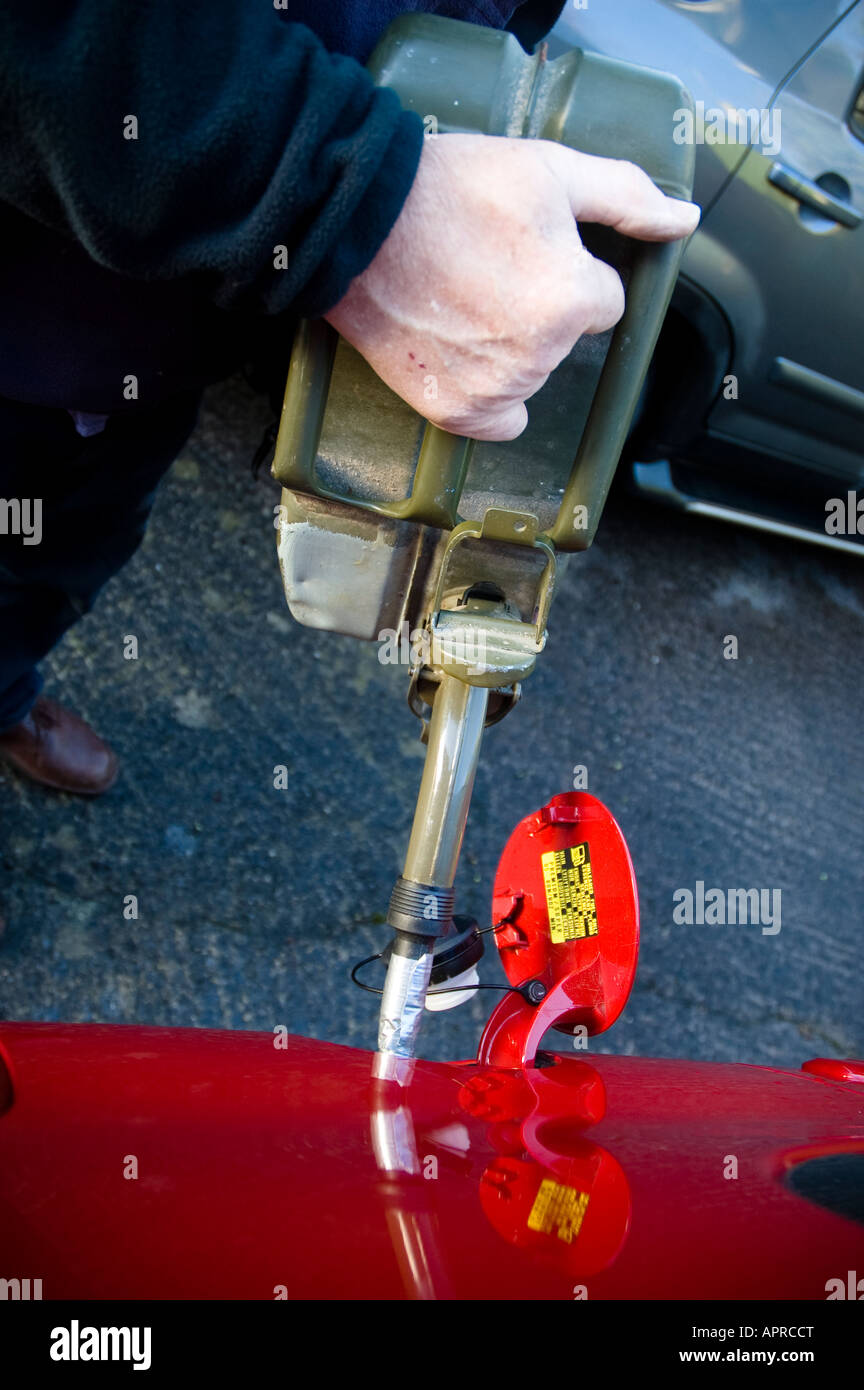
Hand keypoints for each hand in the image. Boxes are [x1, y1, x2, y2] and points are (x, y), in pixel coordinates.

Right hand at [324, 133, 699, 440]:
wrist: (356, 223)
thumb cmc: (449, 189)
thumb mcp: (548, 170)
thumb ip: (626, 198)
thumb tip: (684, 221)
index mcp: (571, 299)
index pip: (601, 301)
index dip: (566, 269)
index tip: (524, 248)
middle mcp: (538, 355)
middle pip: (564, 339)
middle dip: (537, 306)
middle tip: (484, 267)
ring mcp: (495, 391)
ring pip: (531, 373)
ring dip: (509, 348)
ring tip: (458, 299)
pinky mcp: (455, 413)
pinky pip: (499, 420)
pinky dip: (487, 396)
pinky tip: (460, 352)